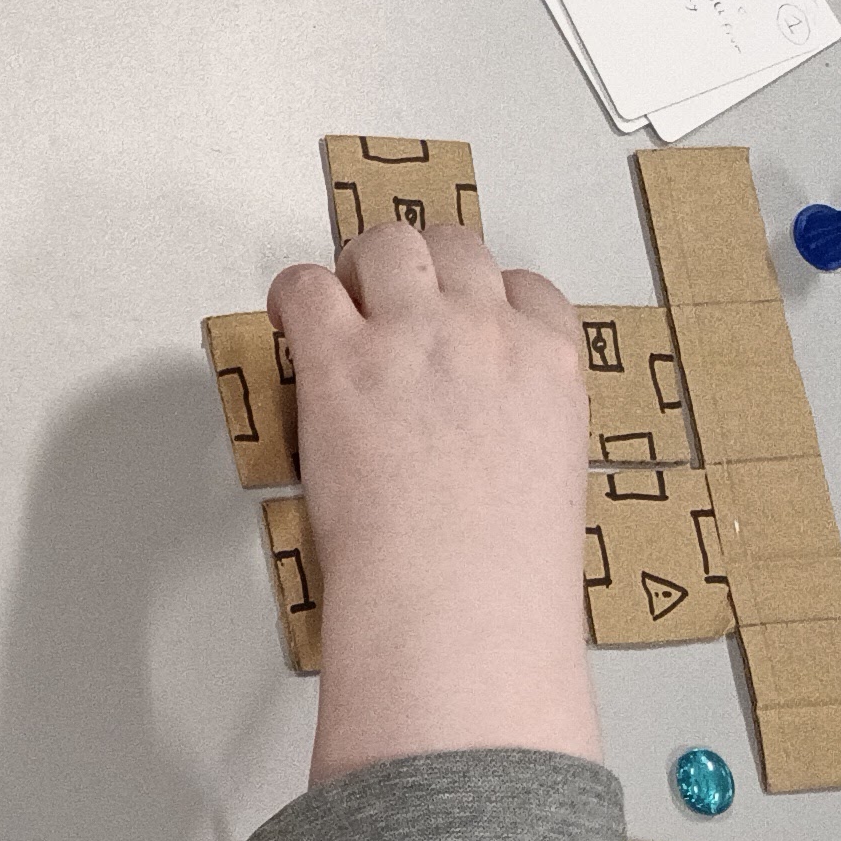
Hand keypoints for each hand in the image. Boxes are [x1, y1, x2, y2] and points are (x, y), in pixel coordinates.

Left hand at [269, 219, 598, 784]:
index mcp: (550, 365)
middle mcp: (485, 332)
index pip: (528, 289)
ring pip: (387, 244)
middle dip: (419, 267)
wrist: (455, 596)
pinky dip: (294, 296)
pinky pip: (306, 287)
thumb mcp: (547, 481)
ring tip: (338, 303)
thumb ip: (518, 431)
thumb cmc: (497, 568)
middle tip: (386, 300)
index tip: (459, 315)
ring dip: (359, 268)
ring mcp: (413, 336)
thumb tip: (484, 436)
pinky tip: (290, 321)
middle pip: (455, 247)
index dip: (484, 297)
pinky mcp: (341, 358)